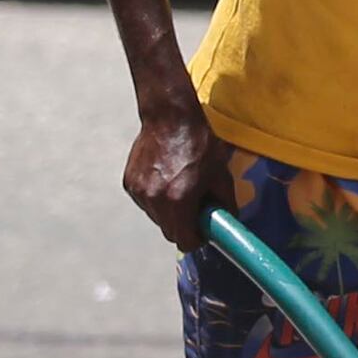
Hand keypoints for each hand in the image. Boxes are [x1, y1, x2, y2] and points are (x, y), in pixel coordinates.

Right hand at [122, 103, 226, 252]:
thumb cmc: (199, 143)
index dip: (196, 239)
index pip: (184, 241)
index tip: (203, 231)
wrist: (170, 117)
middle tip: (195, 208)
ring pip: (156, 217)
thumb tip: (228, 222)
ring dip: (169, 211)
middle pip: (169, 231)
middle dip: (183, 225)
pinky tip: (166, 178)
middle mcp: (154, 200)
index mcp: (178, 202)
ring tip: (180, 188)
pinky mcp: (129, 183)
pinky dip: (156, 198)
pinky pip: (145, 202)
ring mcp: (139, 192)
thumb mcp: (221, 175)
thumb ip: (225, 204)